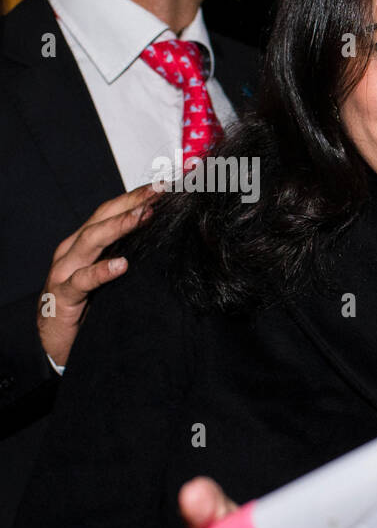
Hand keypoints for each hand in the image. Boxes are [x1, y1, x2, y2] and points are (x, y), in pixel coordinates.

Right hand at [37, 185, 157, 366]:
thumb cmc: (89, 305)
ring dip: (119, 226)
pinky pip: (81, 280)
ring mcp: (65, 271)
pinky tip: (121, 265)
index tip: (166, 185)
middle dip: (132, 202)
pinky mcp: (62, 296)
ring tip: (144, 216)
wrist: (58, 342)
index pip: (112, 211)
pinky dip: (101, 271)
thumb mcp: (113, 276)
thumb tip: (168, 241)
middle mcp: (74, 250)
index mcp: (87, 242)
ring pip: (91, 241)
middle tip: (160, 191)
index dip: (137, 196)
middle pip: (102, 218)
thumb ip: (131, 256)